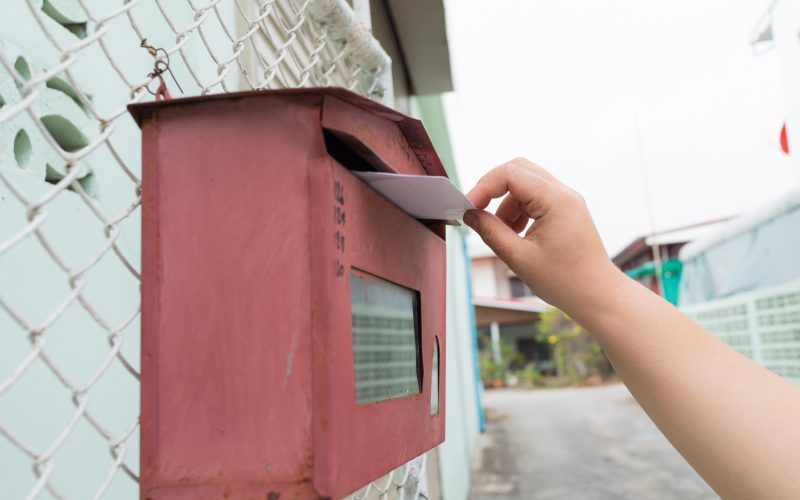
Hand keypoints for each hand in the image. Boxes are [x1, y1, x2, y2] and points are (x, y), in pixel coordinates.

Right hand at [464, 158, 622, 311]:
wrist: (597, 295)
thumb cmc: (566, 281)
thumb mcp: (519, 258)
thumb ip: (491, 232)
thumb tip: (471, 215)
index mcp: (556, 201)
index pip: (511, 174)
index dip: (485, 186)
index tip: (469, 206)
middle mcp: (564, 194)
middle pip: (519, 170)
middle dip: (493, 188)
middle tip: (477, 210)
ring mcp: (566, 201)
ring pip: (525, 184)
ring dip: (505, 203)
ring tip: (502, 233)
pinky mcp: (565, 210)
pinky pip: (535, 198)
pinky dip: (518, 210)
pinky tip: (515, 234)